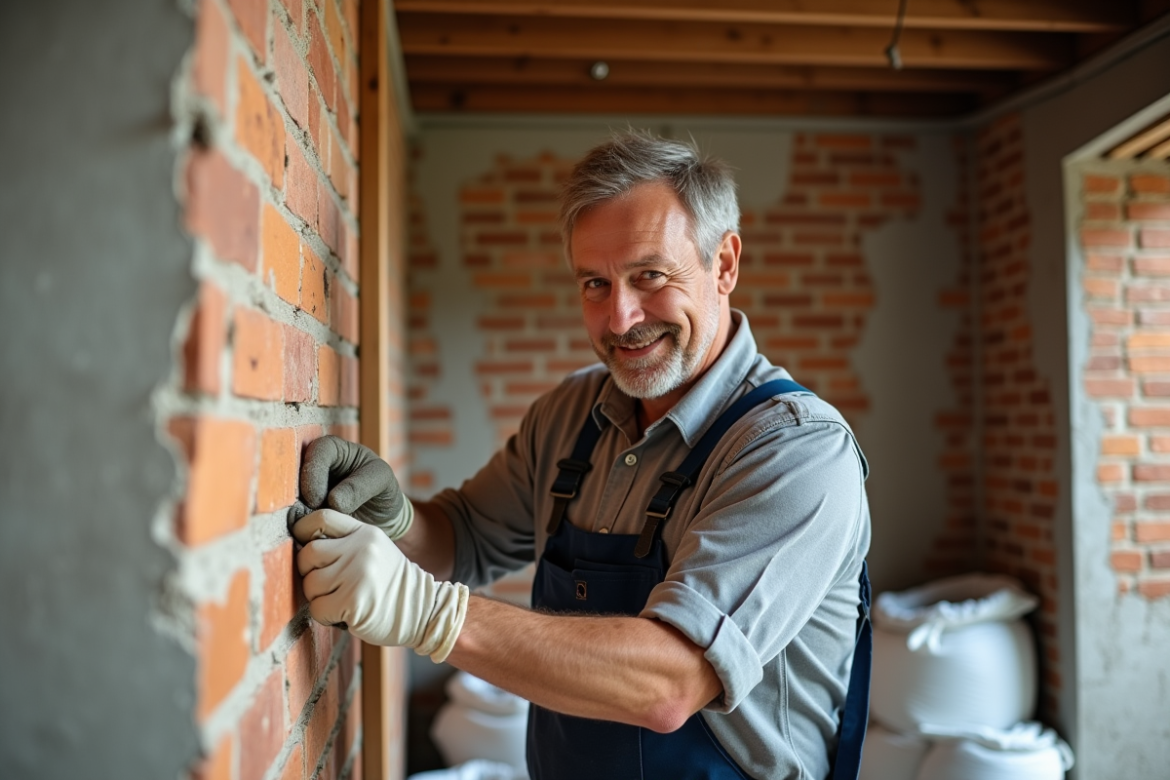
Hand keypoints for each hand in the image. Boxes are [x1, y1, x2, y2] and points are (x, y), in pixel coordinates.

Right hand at [288, 436, 412, 539]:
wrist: (382, 518)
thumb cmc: (382, 491)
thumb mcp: (380, 481)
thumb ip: (360, 487)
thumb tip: (333, 501)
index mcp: (334, 450)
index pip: (317, 451)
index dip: (313, 473)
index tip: (317, 499)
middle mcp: (314, 467)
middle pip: (294, 474)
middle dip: (298, 496)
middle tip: (308, 516)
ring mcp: (305, 490)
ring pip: (290, 497)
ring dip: (296, 514)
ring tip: (307, 529)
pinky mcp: (302, 512)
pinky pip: (292, 517)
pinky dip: (297, 527)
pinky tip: (306, 537)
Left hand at [291, 509, 468, 661]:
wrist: (422, 611)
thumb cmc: (390, 584)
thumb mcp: (374, 549)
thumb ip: (345, 542)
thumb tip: (301, 544)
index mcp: (365, 532)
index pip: (321, 518)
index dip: (303, 531)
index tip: (304, 547)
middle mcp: (361, 549)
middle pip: (308, 553)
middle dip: (309, 572)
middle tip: (326, 584)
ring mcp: (358, 575)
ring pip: (309, 584)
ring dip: (318, 598)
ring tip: (340, 600)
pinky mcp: (354, 602)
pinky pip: (317, 609)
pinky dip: (325, 616)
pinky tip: (344, 614)